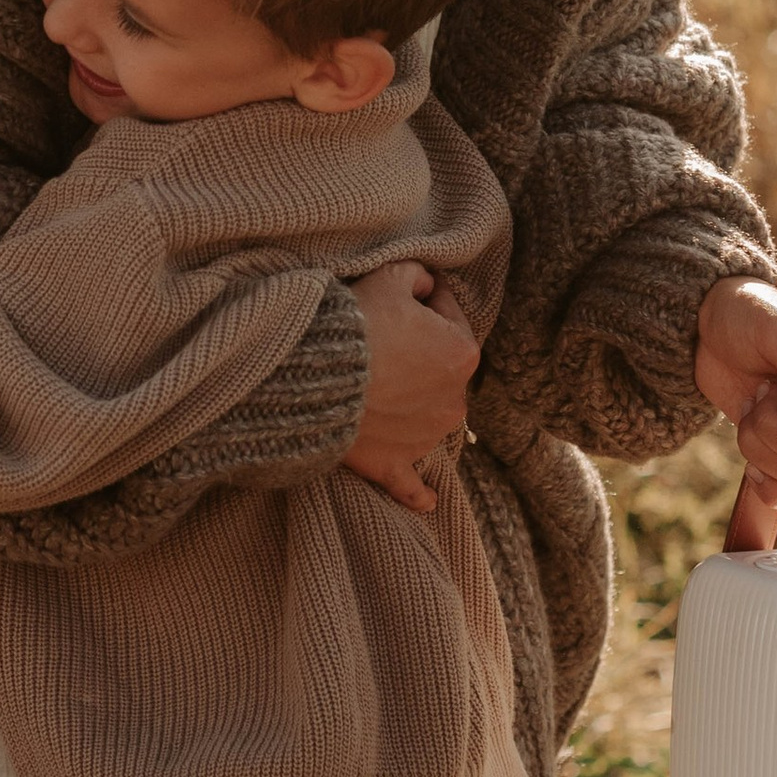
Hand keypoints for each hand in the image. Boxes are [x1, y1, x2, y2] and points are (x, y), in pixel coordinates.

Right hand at [343, 262, 480, 517]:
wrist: (314, 376)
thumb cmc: (354, 325)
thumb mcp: (388, 277)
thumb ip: (417, 274)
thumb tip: (425, 284)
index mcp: (462, 352)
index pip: (449, 314)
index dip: (421, 301)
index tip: (396, 299)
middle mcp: (455, 400)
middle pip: (438, 369)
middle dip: (417, 356)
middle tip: (380, 342)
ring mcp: (426, 437)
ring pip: (427, 417)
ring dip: (409, 406)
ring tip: (373, 388)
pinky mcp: (396, 464)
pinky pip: (412, 484)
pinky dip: (417, 492)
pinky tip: (429, 502)